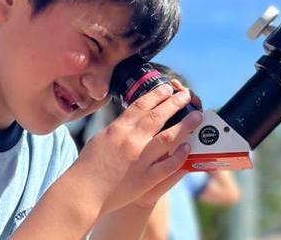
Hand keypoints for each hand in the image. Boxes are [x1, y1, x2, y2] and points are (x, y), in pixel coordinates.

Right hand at [73, 84, 202, 214]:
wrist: (83, 193)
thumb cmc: (89, 166)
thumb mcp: (101, 138)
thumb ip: (119, 128)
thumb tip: (133, 117)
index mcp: (118, 129)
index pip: (141, 105)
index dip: (157, 94)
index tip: (168, 88)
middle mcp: (131, 141)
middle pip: (158, 116)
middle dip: (175, 103)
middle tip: (187, 96)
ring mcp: (140, 159)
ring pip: (169, 137)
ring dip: (185, 125)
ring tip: (196, 116)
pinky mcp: (146, 179)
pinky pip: (169, 165)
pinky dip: (180, 155)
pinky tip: (188, 148)